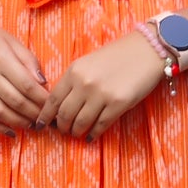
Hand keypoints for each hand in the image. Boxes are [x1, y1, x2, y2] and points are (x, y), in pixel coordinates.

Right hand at [0, 10, 48, 136]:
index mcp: (2, 59)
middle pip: (16, 101)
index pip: (27, 85)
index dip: (42, 99)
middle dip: (34, 113)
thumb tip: (43, 83)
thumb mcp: (12, 41)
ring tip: (32, 125)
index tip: (52, 105)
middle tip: (46, 119)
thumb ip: (29, 61)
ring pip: (0, 112)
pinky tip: (11, 132)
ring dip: (19, 122)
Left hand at [34, 31, 167, 139]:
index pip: (53, 99)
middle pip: (64, 115)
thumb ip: (73, 81)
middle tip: (63, 131)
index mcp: (74, 71)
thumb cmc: (117, 56)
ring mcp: (101, 95)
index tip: (41, 125)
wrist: (146, 50)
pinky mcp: (118, 104)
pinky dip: (93, 134)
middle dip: (61, 127)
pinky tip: (91, 136)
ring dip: (76, 132)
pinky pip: (100, 125)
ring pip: (81, 123)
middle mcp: (84, 83)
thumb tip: (60, 106)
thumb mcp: (88, 63)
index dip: (45, 116)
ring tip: (77, 133)